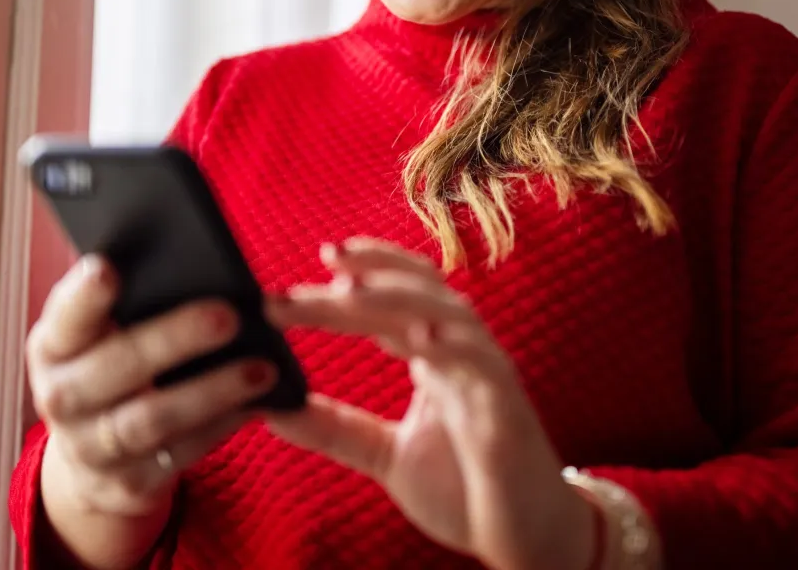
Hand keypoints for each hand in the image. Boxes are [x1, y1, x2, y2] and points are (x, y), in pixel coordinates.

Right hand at [26, 254, 278, 567]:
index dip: (83, 296)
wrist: (91, 459)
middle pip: (115, 367)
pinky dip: (221, 428)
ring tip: (262, 368)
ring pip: (152, 419)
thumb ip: (129, 300)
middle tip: (228, 315)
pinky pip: (180, 454)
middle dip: (173, 340)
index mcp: (53, 347)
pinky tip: (255, 404)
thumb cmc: (109, 366)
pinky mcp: (128, 484)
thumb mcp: (100, 335)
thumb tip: (191, 255)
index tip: (108, 268)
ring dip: (212, 392)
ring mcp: (91, 447)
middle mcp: (61, 398)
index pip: (65, 318)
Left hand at [264, 238, 598, 569]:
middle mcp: (460, 352)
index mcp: (433, 355)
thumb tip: (270, 406)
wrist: (526, 538)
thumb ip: (336, 428)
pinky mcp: (507, 408)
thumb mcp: (385, 455)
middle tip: (320, 260)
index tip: (308, 267)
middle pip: (411, 294)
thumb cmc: (465, 490)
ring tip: (352, 288)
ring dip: (399, 295)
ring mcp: (486, 375)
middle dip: (364, 275)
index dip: (356, 276)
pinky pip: (483, 363)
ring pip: (447, 312)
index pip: (392, 298)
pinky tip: (420, 337)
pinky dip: (454, 344)